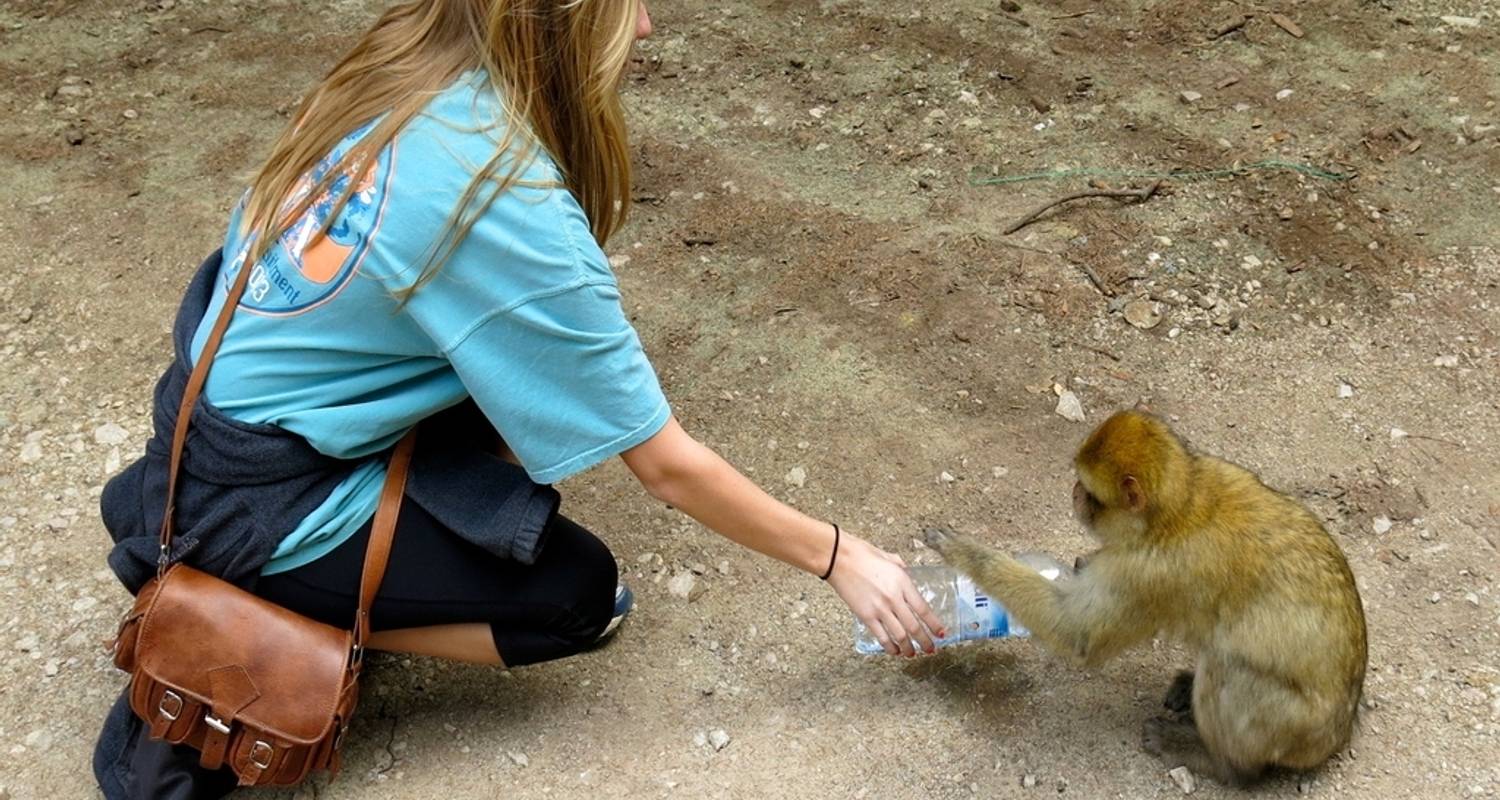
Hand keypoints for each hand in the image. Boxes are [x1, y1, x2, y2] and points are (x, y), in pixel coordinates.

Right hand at [826, 533, 944, 656]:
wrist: (839, 558)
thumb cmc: (862, 554)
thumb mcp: (889, 558)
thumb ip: (901, 569)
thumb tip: (907, 575)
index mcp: (903, 583)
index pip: (924, 609)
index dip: (934, 624)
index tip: (941, 633)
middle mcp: (894, 598)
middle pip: (914, 626)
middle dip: (925, 641)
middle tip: (931, 649)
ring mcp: (880, 609)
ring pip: (900, 635)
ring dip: (909, 648)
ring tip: (913, 654)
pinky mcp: (865, 616)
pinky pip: (881, 636)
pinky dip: (890, 647)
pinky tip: (895, 651)